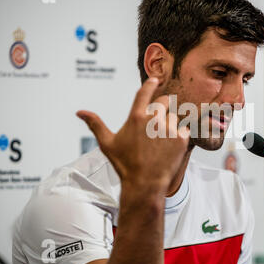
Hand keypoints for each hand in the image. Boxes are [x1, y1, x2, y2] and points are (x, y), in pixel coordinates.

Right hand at [76, 77, 189, 201]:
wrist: (145, 184)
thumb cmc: (125, 165)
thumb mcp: (108, 144)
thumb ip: (95, 124)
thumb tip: (79, 112)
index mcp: (136, 117)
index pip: (145, 92)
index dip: (151, 84)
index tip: (155, 80)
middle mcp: (154, 119)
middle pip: (165, 101)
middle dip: (163, 107)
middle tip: (157, 124)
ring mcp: (169, 128)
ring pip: (174, 116)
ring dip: (170, 124)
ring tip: (161, 142)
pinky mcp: (181, 138)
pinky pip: (184, 129)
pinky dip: (179, 136)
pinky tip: (170, 148)